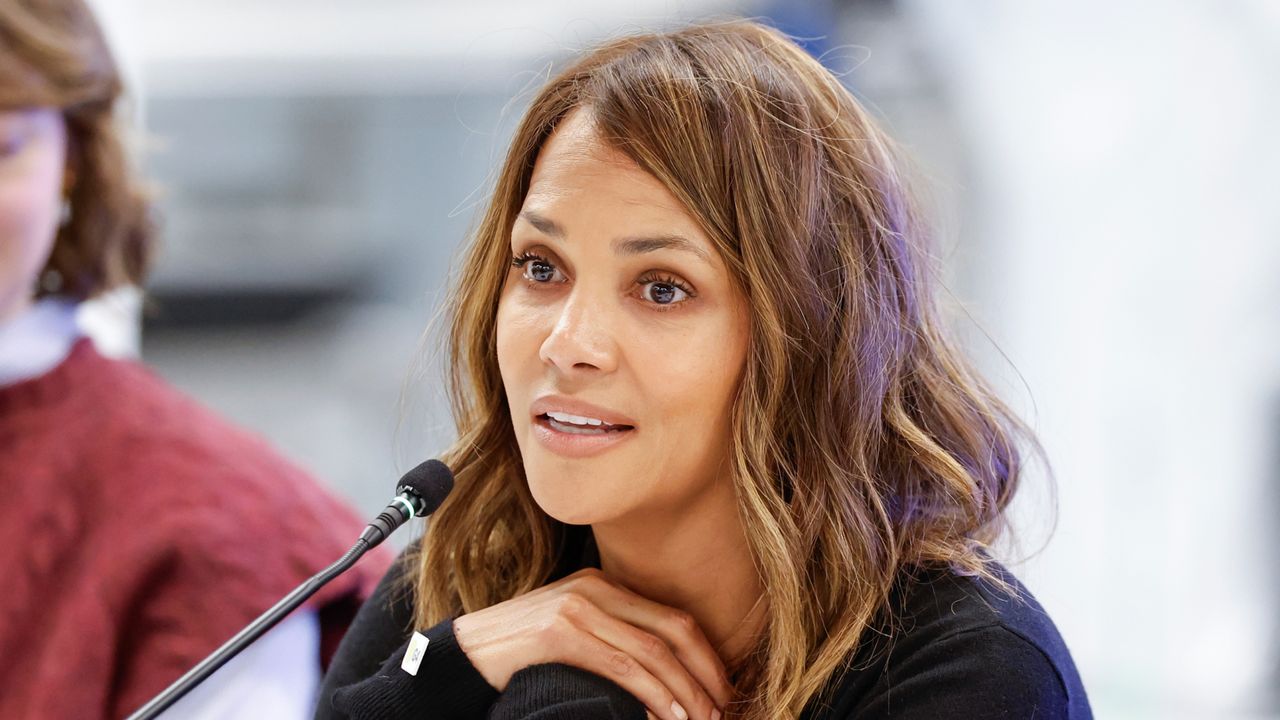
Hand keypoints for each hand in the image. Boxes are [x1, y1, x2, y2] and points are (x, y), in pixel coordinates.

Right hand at [453, 568, 730, 719]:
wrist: (459, 656)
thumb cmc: (518, 655)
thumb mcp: (571, 635)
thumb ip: (610, 640)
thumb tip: (662, 680)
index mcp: (602, 583)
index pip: (672, 616)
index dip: (707, 655)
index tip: (722, 689)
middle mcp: (594, 586)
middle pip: (673, 628)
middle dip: (707, 673)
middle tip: (725, 708)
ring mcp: (577, 606)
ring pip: (653, 650)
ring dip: (686, 691)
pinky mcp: (560, 632)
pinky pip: (622, 665)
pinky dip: (652, 694)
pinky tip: (668, 717)